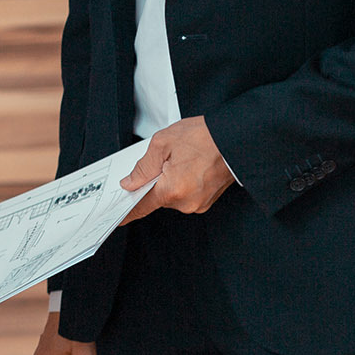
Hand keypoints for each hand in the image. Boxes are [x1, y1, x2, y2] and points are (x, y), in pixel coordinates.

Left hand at [118, 115, 235, 224]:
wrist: (237, 138)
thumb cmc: (204, 136)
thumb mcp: (162, 143)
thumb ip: (142, 167)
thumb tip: (129, 183)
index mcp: (172, 190)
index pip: (142, 207)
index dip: (127, 212)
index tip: (117, 218)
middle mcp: (187, 203)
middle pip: (157, 197)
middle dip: (154, 182)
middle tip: (161, 161)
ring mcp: (199, 203)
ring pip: (172, 195)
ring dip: (170, 181)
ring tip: (180, 159)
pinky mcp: (208, 200)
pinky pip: (186, 194)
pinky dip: (182, 182)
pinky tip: (189, 165)